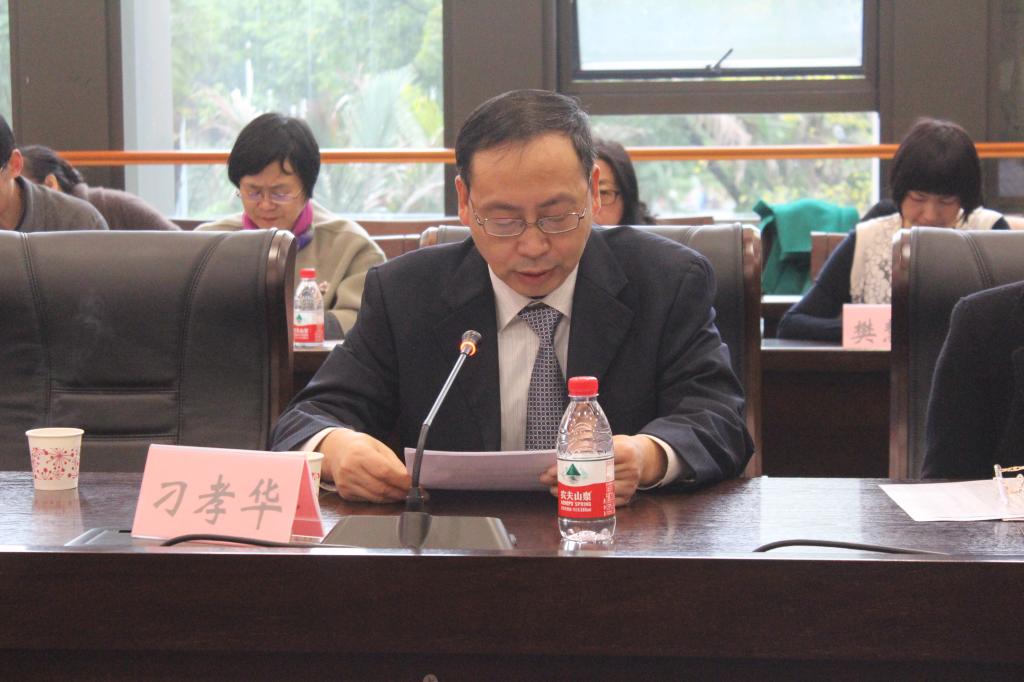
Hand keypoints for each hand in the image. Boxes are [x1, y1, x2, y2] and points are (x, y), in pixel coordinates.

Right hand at [319, 428, 410, 502]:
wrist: (336, 451)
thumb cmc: (360, 446)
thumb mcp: (379, 446)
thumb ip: (393, 463)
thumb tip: (408, 479)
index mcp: (359, 453)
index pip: (385, 471)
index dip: (402, 481)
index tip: (415, 485)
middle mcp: (350, 469)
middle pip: (381, 487)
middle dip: (400, 492)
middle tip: (413, 493)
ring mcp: (346, 483)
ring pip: (376, 497)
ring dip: (392, 498)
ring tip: (403, 495)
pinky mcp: (345, 493)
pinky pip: (368, 500)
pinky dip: (381, 499)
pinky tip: (389, 495)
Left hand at [540, 434, 667, 506]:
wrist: (642, 457)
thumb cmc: (620, 447)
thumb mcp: (607, 439)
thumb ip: (588, 442)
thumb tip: (561, 449)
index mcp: (624, 451)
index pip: (594, 458)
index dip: (571, 465)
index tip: (553, 468)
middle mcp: (629, 470)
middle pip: (592, 478)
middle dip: (567, 479)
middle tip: (548, 479)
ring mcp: (629, 486)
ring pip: (596, 492)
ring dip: (573, 492)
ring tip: (555, 489)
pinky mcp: (627, 498)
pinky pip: (603, 503)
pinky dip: (586, 502)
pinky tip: (573, 497)